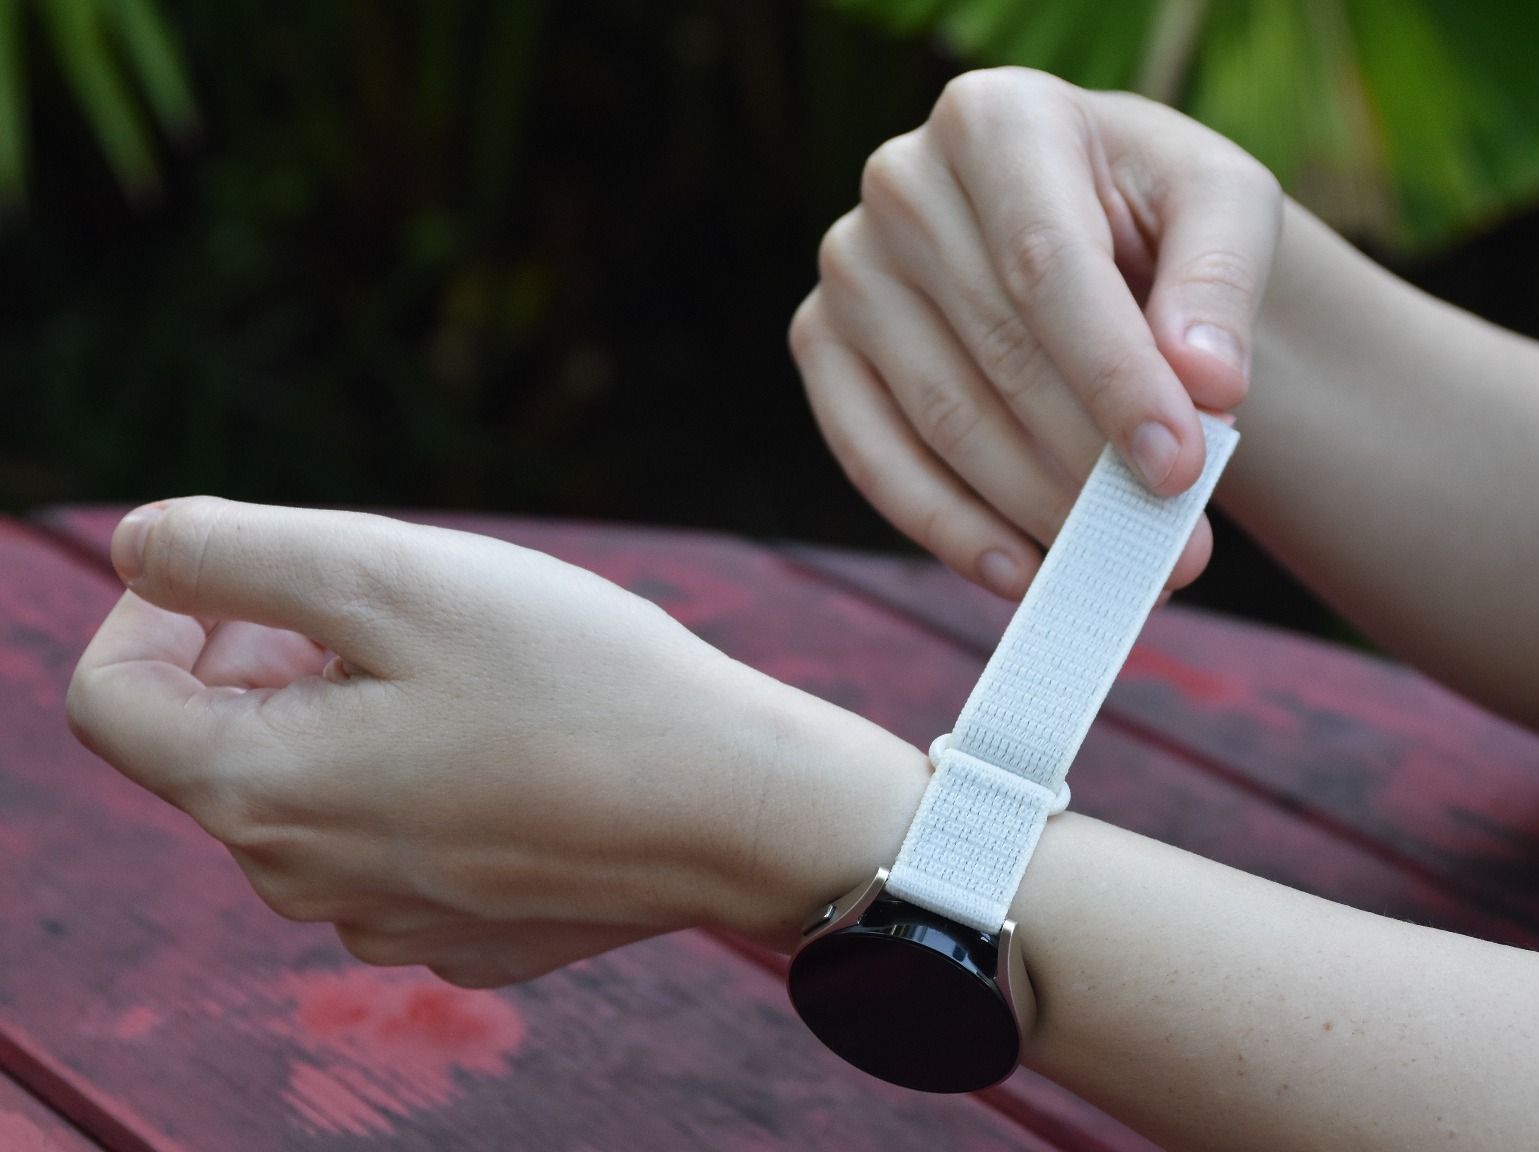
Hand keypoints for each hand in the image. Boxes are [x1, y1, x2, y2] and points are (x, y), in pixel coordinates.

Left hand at [65, 497, 926, 986]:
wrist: (740, 808)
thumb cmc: (578, 682)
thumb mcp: (394, 575)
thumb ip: (232, 550)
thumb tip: (139, 550)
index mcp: (257, 792)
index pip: (113, 698)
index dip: (160, 606)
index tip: (267, 567)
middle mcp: (299, 880)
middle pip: (216, 740)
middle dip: (273, 651)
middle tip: (400, 604)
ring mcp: (385, 919)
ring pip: (310, 789)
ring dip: (353, 710)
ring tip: (473, 671)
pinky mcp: (462, 933)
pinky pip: (393, 840)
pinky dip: (422, 777)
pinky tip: (517, 746)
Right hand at [790, 67, 1280, 598]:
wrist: (1092, 221)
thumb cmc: (1156, 211)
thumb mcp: (1222, 207)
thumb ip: (1222, 280)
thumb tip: (1205, 382)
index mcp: (996, 119)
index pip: (1049, 269)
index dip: (1115, 379)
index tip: (1180, 469)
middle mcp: (901, 182)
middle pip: (999, 355)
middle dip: (1093, 466)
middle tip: (1178, 550)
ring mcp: (849, 267)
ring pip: (944, 419)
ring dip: (1038, 511)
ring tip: (1128, 569)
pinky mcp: (820, 343)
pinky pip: (873, 456)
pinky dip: (950, 529)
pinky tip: (1023, 572)